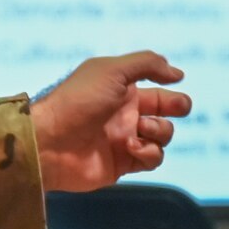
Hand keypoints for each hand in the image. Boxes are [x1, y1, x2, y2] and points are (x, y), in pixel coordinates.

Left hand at [31, 51, 190, 191]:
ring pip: (163, 136)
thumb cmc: (78, 100)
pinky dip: (148, 152)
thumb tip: (177, 73)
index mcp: (121, 89)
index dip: (171, 86)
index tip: (177, 81)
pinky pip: (152, 159)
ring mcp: (125, 139)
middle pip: (166, 111)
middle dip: (178, 107)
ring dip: (159, 130)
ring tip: (141, 129)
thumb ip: (147, 64)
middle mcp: (126, 113)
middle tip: (177, 108)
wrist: (51, 142)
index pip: (156, 88)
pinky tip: (131, 148)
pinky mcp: (124, 163)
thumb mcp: (112, 70)